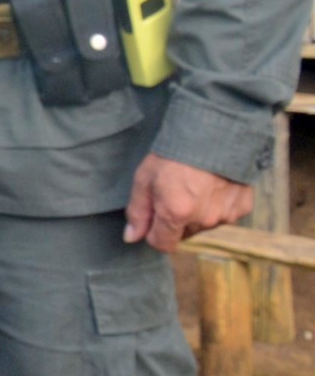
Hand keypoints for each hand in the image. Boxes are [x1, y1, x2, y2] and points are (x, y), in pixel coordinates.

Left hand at [124, 153, 254, 252]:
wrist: (213, 131)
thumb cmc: (173, 153)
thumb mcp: (144, 178)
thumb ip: (138, 211)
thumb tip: (131, 238)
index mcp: (176, 214)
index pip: (162, 244)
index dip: (153, 232)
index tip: (152, 215)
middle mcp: (203, 220)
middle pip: (183, 233)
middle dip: (175, 220)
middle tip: (174, 191)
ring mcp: (226, 215)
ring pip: (204, 224)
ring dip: (197, 212)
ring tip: (194, 184)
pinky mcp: (243, 207)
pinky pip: (225, 214)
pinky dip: (218, 204)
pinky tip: (213, 184)